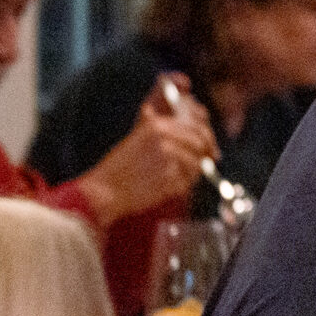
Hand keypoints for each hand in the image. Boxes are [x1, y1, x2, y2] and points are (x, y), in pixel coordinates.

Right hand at [74, 74, 217, 225]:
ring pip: (197, 164)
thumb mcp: (137, 139)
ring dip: (192, 173)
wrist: (105, 190)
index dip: (207, 140)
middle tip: (205, 165)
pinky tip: (167, 187)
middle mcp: (164, 137)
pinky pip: (188, 182)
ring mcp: (168, 157)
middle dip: (205, 156)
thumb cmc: (120, 168)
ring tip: (175, 179)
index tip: (211, 150)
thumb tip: (186, 130)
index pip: (195, 127)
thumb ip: (161, 131)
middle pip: (200, 144)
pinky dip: (182, 186)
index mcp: (156, 125)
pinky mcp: (170, 177)